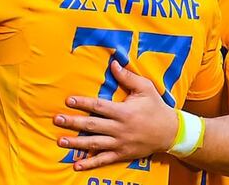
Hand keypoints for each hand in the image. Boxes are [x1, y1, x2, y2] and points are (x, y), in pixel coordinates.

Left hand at [53, 61, 176, 170]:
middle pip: (93, 125)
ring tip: (60, 141)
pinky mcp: (122, 154)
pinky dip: (90, 163)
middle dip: (73, 122)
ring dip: (76, 143)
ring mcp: (120, 143)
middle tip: (57, 120)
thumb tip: (113, 63)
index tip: (68, 100)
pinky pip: (104, 160)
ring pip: (95, 144)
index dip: (83, 103)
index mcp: (124, 112)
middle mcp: (120, 129)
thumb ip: (128, 77)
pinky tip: (76, 165)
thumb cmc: (156, 107)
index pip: (99, 106)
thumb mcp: (145, 89)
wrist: (171, 132)